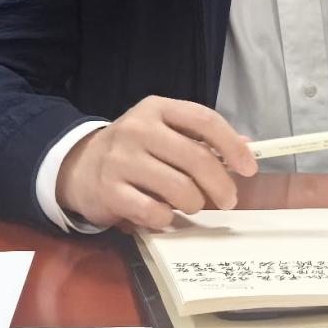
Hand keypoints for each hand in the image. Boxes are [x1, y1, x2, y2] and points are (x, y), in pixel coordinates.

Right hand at [56, 96, 257, 231]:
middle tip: (228, 200)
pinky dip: (167, 219)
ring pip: (180, 189)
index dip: (232, 145)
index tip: (249, 168)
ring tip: (191, 205)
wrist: (79, 166)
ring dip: (194, 204)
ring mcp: (121, 160)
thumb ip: (201, 138)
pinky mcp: (110, 191)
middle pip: (196, 158)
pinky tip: (163, 215)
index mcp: (156, 108)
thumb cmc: (134, 149)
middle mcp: (137, 129)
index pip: (204, 120)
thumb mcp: (163, 131)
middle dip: (221, 185)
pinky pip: (155, 212)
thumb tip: (248, 147)